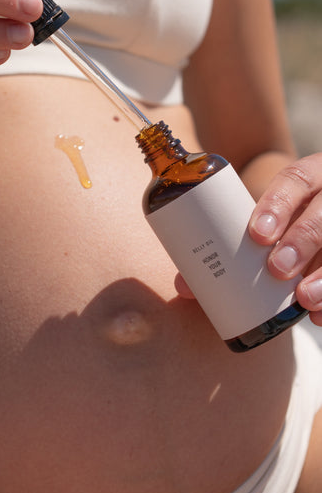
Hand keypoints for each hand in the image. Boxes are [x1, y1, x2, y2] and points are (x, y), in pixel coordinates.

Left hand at [249, 154, 321, 325]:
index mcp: (310, 175)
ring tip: (303, 299)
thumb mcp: (269, 220)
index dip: (277, 204)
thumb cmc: (284, 222)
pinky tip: (321, 317)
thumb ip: (232, 245)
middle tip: (277, 269)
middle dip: (302, 239)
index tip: (256, 233)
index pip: (296, 178)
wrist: (321, 211)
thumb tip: (184, 287)